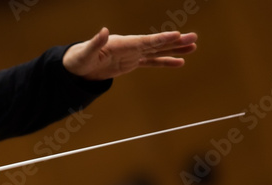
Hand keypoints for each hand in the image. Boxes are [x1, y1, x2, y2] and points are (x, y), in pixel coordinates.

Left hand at [63, 27, 197, 80]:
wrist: (77, 66)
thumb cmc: (79, 59)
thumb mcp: (85, 53)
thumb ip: (95, 43)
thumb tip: (103, 30)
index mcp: (122, 43)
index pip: (145, 41)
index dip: (160, 39)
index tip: (176, 35)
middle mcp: (130, 46)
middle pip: (156, 44)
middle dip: (175, 41)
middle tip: (194, 37)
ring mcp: (132, 54)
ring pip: (158, 51)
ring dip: (175, 49)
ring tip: (193, 46)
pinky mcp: (131, 63)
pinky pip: (151, 62)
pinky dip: (165, 62)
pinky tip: (179, 62)